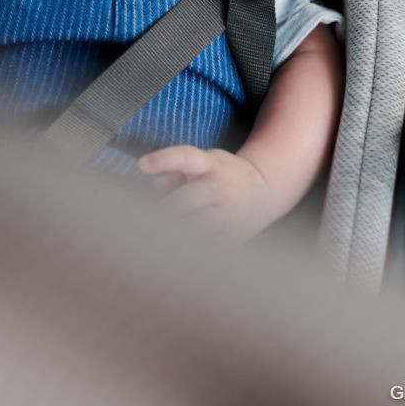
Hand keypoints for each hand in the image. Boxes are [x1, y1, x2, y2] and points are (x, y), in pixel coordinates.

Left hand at [137, 145, 278, 239]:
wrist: (264, 191)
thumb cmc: (222, 173)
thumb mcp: (202, 162)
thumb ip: (175, 170)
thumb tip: (156, 184)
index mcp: (211, 164)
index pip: (184, 157)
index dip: (161, 160)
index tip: (140, 165)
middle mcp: (221, 188)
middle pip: (186, 200)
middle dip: (165, 209)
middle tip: (150, 215)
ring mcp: (231, 214)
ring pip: (196, 227)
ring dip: (176, 230)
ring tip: (161, 234)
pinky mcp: (236, 235)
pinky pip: (208, 245)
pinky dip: (192, 246)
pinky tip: (179, 248)